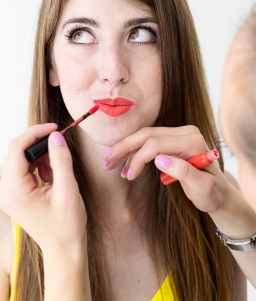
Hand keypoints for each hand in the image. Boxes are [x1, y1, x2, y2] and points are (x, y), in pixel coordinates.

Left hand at [0, 124, 86, 256]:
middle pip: (16, 151)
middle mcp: (4, 191)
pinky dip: (37, 164)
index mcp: (14, 191)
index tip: (54, 127)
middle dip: (38, 143)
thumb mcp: (68, 190)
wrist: (63, 248)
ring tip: (56, 167)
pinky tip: (50, 173)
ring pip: (19, 158)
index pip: (17, 148)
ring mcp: (6, 193)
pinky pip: (21, 168)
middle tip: (59, 143)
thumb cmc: (66, 225)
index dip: (35, 133)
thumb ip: (61, 160)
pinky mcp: (12, 193)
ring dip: (39, 154)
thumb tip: (55, 136)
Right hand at [103, 125, 227, 212]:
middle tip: (107, 161)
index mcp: (192, 141)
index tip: (129, 176)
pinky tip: (125, 165)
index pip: (156, 143)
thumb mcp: (202, 188)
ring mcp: (179, 134)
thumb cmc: (212, 193)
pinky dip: (134, 152)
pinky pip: (149, 142)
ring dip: (126, 149)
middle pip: (147, 134)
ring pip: (145, 136)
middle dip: (125, 147)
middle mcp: (185, 133)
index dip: (138, 158)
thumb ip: (183, 172)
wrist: (219, 192)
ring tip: (110, 163)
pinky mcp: (173, 140)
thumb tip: (159, 160)